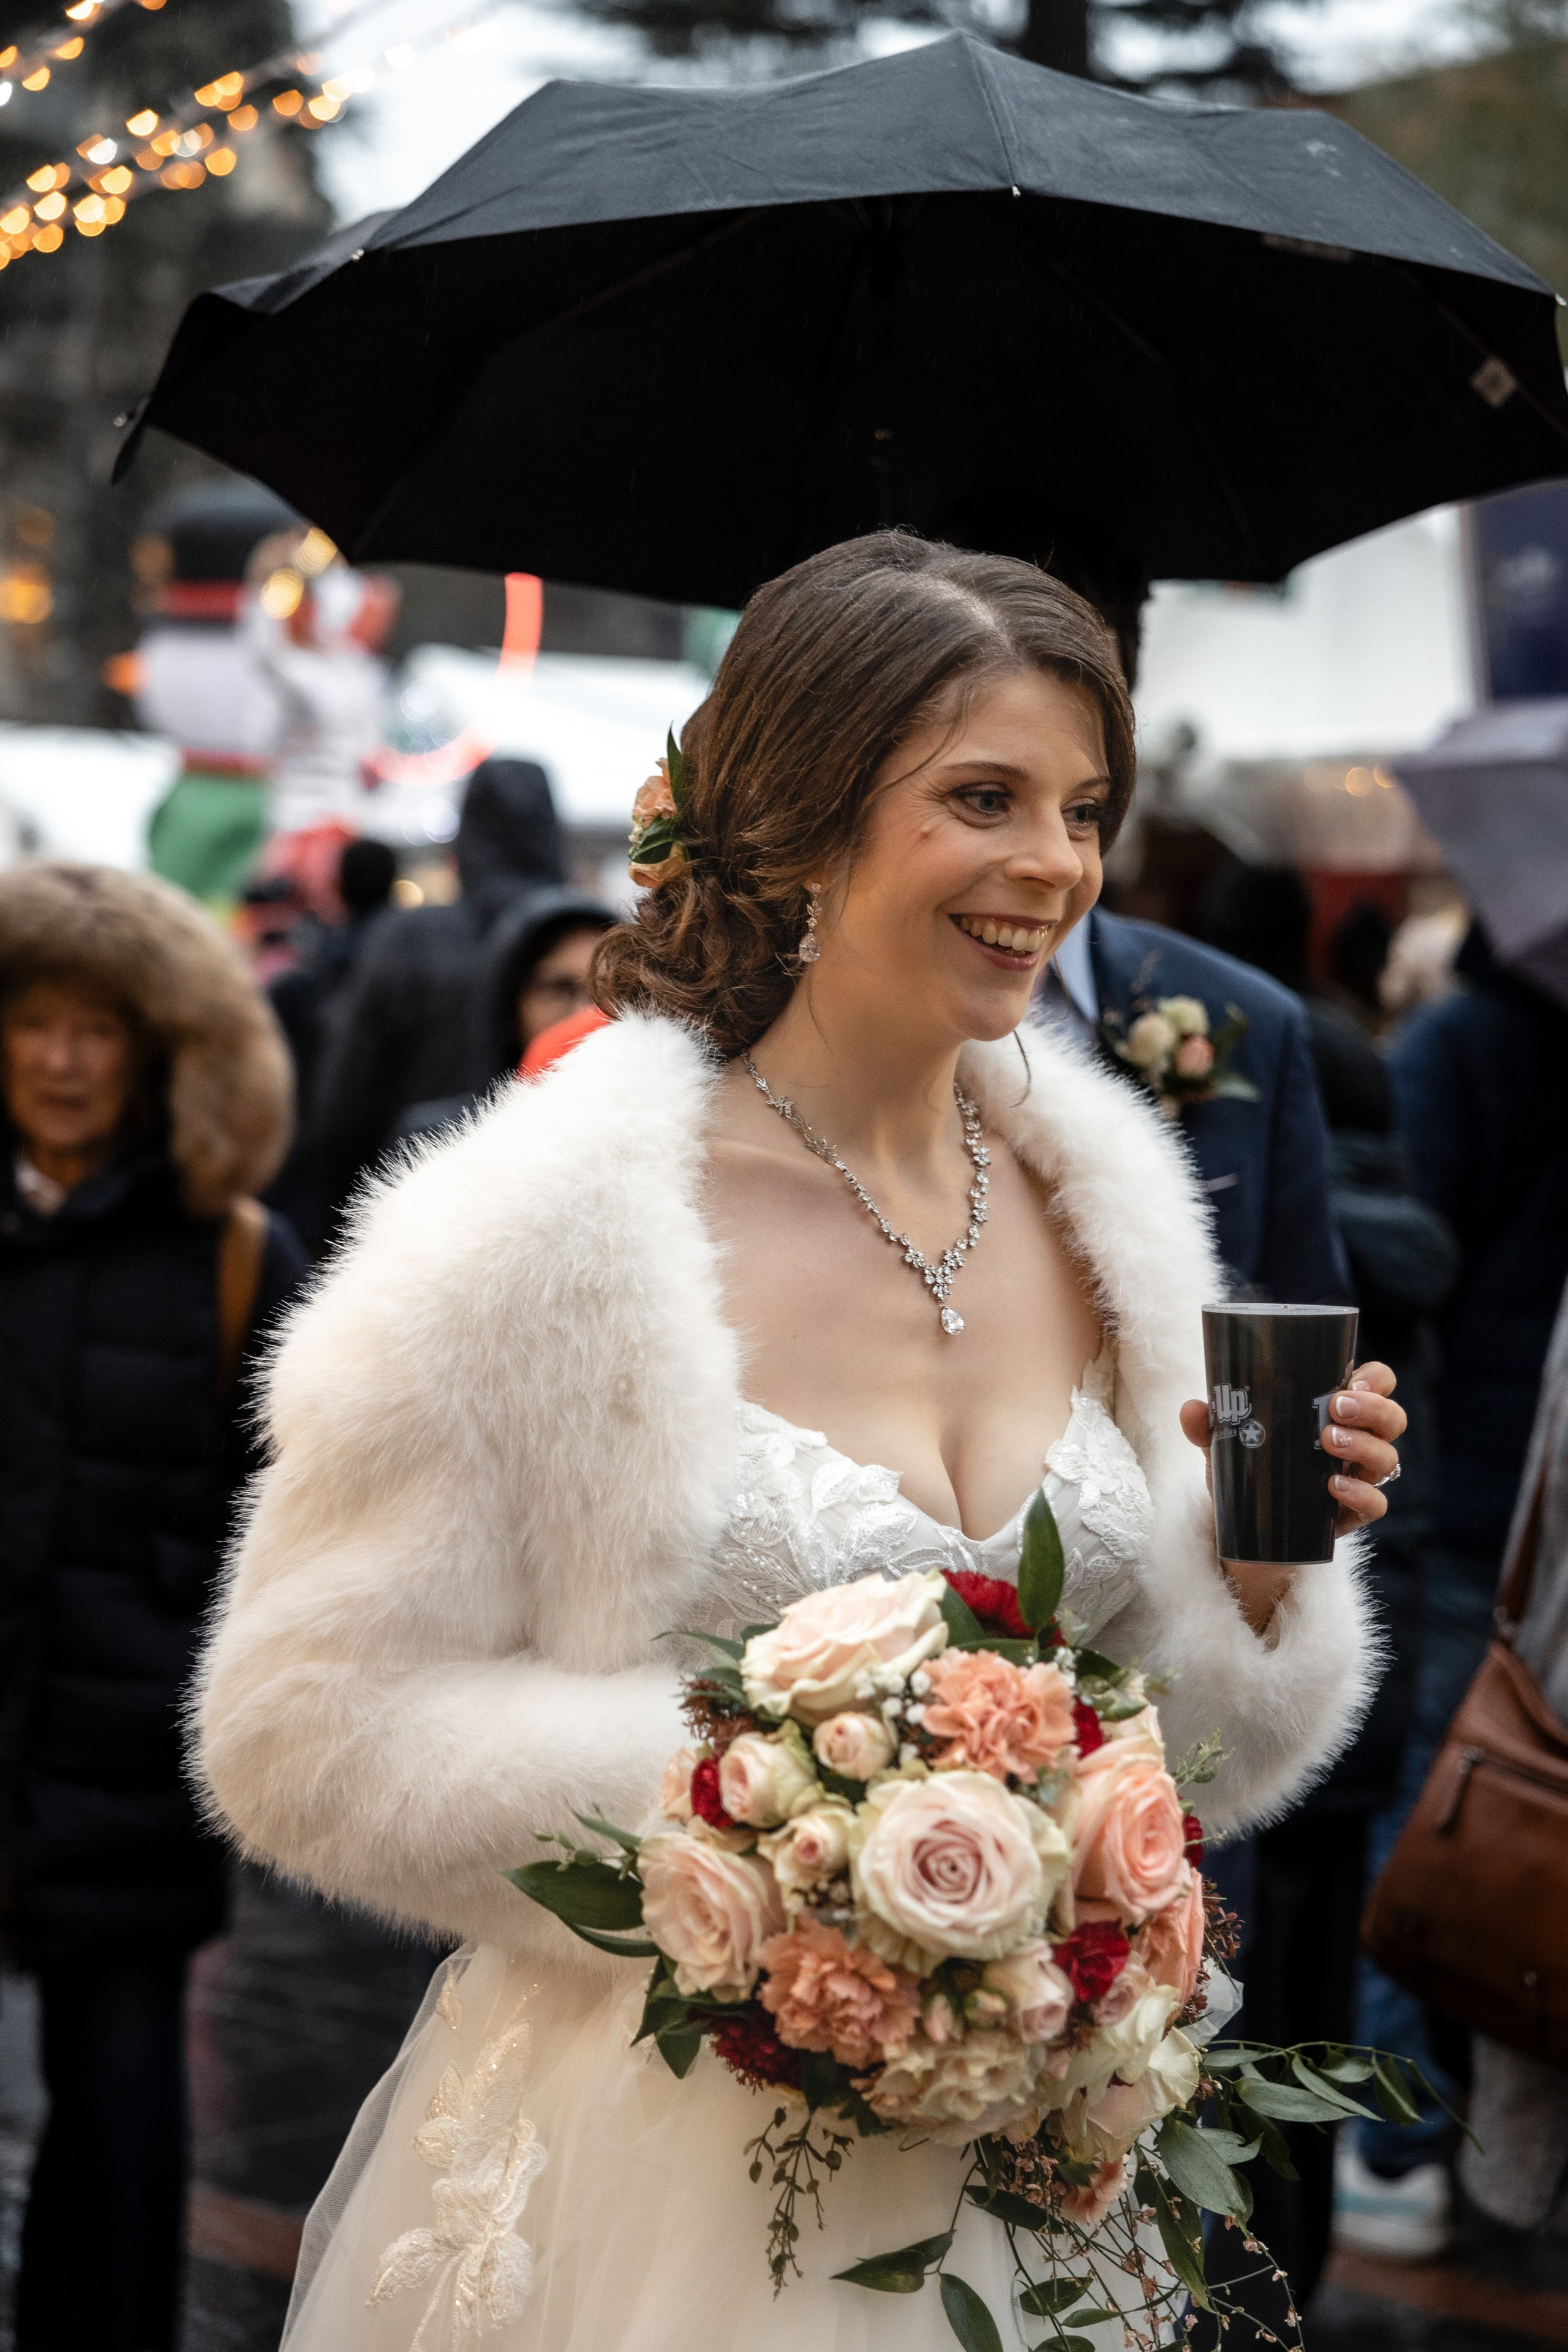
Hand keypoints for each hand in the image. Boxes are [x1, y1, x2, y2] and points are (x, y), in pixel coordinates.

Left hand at [1178, 1361, 1405, 1630]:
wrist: (1246, 1528)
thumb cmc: (1249, 1470)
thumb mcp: (1228, 1444)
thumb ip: (1209, 1426)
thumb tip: (1192, 1408)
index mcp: (1338, 1412)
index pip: (1377, 1385)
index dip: (1377, 1380)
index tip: (1353, 1380)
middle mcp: (1358, 1442)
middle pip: (1392, 1419)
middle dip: (1372, 1410)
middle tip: (1335, 1408)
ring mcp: (1359, 1478)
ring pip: (1387, 1459)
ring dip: (1363, 1446)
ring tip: (1328, 1442)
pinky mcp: (1352, 1515)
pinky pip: (1375, 1505)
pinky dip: (1360, 1494)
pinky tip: (1333, 1486)